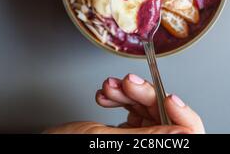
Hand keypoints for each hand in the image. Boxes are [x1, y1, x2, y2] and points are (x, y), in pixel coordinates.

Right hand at [45, 74, 204, 133]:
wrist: (42, 142)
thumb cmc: (64, 145)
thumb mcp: (105, 140)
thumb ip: (148, 137)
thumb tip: (185, 132)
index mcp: (152, 152)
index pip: (186, 134)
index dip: (181, 114)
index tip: (166, 97)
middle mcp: (148, 147)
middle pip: (164, 115)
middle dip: (144, 94)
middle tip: (128, 83)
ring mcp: (138, 139)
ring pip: (146, 108)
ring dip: (127, 93)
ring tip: (111, 87)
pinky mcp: (126, 132)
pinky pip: (132, 108)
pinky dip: (120, 97)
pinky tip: (108, 94)